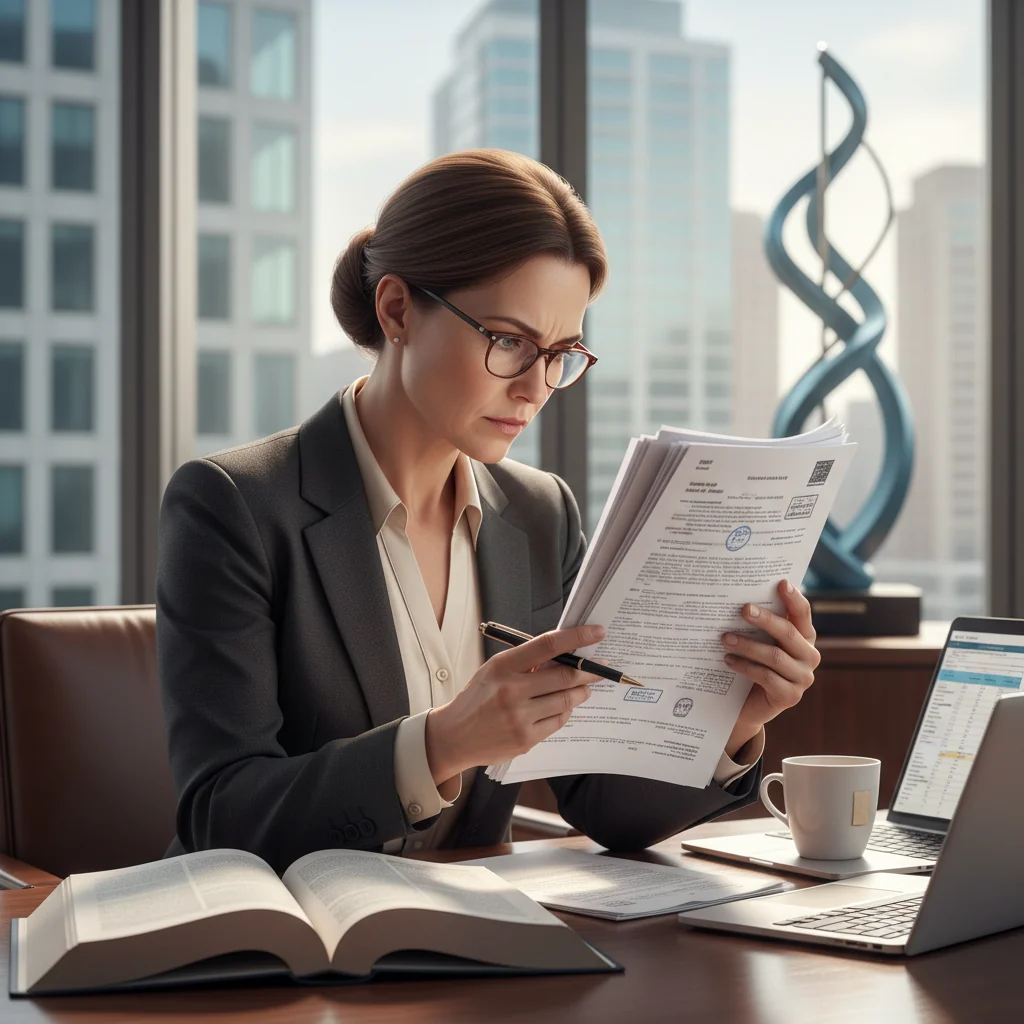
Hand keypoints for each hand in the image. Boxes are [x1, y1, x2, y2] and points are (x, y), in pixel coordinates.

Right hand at [424, 624, 605, 785]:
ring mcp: (519, 717)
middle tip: (599, 667)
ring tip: (583, 687)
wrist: (454, 736)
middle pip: (565, 675)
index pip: (547, 645)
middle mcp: (512, 691)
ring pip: (566, 699)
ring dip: (581, 691)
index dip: (576, 637)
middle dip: (588, 670)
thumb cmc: (477, 698)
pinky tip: (564, 705)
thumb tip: (563, 655)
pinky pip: (558, 720)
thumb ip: (525, 662)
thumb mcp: (494, 671)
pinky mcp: (526, 739)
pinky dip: (566, 710)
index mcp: (503, 666)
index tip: (596, 633)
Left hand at [721, 580, 819, 758]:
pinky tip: (728, 660)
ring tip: (725, 638)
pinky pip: (766, 677)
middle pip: (789, 633)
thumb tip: (740, 598)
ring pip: (775, 656)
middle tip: (744, 609)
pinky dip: (745, 667)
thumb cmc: (753, 664)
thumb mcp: (759, 641)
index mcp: (804, 637)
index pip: (803, 614)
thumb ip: (759, 624)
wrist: (746, 705)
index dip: (794, 598)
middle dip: (766, 620)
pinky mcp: (790, 696)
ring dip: (748, 645)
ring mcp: (802, 678)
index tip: (781, 582)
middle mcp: (809, 656)